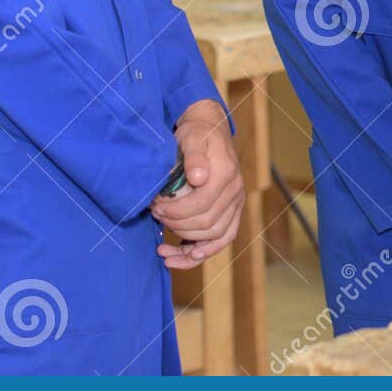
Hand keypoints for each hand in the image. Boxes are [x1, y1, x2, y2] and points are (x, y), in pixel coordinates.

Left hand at [152, 100, 243, 269]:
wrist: (210, 132)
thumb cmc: (196, 135)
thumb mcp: (192, 137)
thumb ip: (194, 156)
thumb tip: (198, 177)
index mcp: (226, 173)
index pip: (202, 204)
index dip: (176, 212)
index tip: (156, 207)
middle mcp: (236, 192)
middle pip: (207, 224)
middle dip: (177, 225)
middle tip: (156, 216)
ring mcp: (236, 204)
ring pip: (215, 238)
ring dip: (188, 249)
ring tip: (163, 250)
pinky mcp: (231, 213)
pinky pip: (221, 241)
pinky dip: (203, 253)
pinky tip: (182, 258)